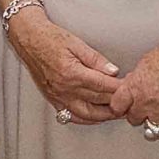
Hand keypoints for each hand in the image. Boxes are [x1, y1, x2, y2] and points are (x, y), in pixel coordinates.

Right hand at [6, 13, 123, 121]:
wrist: (29, 39)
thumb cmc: (50, 38)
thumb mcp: (77, 43)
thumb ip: (96, 60)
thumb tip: (113, 71)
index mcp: (72, 73)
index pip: (102, 86)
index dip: (119, 88)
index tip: (130, 87)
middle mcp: (64, 89)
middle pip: (97, 101)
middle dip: (116, 103)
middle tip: (129, 102)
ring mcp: (58, 96)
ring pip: (86, 114)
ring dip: (103, 116)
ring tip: (116, 112)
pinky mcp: (53, 99)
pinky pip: (71, 116)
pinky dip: (86, 119)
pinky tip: (95, 117)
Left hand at [110, 29, 158, 136]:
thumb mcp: (144, 64)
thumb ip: (135, 81)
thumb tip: (131, 89)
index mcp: (134, 86)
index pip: (117, 107)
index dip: (122, 107)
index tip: (126, 107)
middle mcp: (146, 99)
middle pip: (134, 119)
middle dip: (139, 113)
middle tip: (147, 106)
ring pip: (152, 127)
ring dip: (155, 120)